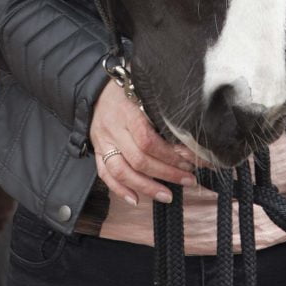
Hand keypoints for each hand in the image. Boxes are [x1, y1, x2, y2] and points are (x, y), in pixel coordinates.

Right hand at [89, 79, 196, 206]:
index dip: (169, 155)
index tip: (189, 161)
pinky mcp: (97, 151)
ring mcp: (103, 142)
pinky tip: (136, 199)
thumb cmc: (126, 86)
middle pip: (139, 159)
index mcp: (127, 111)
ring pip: (121, 172)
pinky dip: (120, 190)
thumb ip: (161, 107)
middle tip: (188, 180)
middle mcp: (113, 129)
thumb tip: (188, 127)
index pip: (148, 140)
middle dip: (166, 173)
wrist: (95, 88)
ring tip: (167, 196)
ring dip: (146, 187)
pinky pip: (105, 175)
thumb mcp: (144, 89)